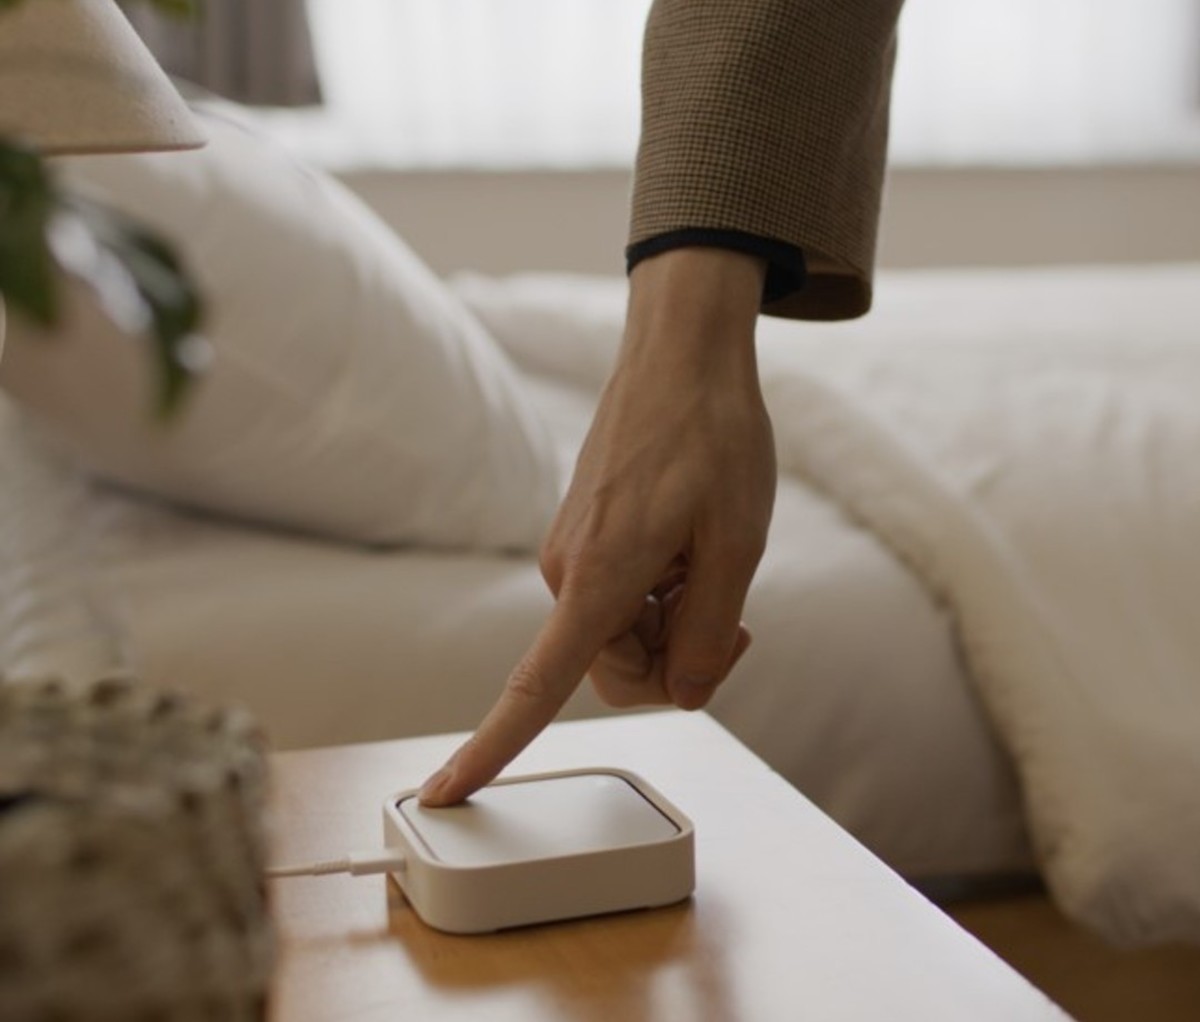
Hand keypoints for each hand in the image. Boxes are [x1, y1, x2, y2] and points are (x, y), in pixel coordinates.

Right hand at [419, 247, 775, 805]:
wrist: (682, 354)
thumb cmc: (712, 437)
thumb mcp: (737, 545)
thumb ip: (707, 635)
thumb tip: (683, 692)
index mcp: (598, 579)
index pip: (534, 686)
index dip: (491, 747)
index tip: (446, 792)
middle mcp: (569, 574)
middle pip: (614, 672)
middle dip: (676, 662)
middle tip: (735, 621)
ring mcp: (572, 554)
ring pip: (621, 635)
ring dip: (673, 621)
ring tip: (712, 561)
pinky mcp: (584, 538)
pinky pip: (619, 598)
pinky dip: (661, 593)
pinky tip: (691, 546)